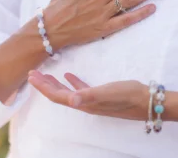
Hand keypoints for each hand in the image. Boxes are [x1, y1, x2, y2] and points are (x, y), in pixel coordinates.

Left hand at [28, 70, 148, 119]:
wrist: (145, 100)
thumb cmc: (127, 95)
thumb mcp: (108, 93)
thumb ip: (89, 96)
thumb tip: (71, 100)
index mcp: (82, 103)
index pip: (57, 96)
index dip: (43, 87)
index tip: (31, 77)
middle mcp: (83, 103)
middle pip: (58, 95)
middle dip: (44, 85)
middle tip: (32, 74)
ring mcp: (91, 100)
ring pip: (67, 92)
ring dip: (55, 84)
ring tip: (45, 75)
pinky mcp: (99, 95)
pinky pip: (80, 88)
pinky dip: (72, 82)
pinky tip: (68, 76)